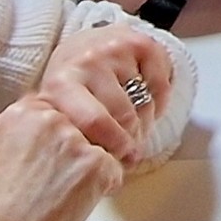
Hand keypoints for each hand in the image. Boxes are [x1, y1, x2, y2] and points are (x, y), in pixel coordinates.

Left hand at [36, 19, 177, 165]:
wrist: (81, 48)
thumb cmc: (70, 90)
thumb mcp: (59, 114)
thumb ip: (71, 139)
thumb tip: (95, 177)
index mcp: (60, 84)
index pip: (95, 123)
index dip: (113, 148)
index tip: (120, 162)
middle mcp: (86, 62)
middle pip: (124, 118)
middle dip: (130, 141)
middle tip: (129, 149)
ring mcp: (115, 51)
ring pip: (144, 105)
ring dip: (144, 124)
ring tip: (134, 128)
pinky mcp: (141, 44)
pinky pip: (161, 86)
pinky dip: (159, 102)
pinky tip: (146, 104)